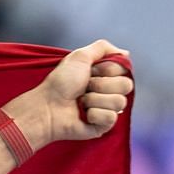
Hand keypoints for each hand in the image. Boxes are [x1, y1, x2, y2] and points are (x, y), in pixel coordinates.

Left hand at [7, 39, 133, 149]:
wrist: (47, 106)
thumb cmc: (60, 83)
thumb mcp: (80, 57)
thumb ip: (102, 48)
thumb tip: (125, 53)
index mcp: (106, 76)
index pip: (125, 70)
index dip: (108, 70)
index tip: (90, 72)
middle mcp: (109, 92)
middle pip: (126, 86)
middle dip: (101, 85)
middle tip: (84, 87)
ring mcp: (107, 109)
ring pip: (120, 102)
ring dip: (95, 100)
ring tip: (81, 102)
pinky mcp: (103, 126)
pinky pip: (111, 118)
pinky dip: (94, 114)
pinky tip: (84, 114)